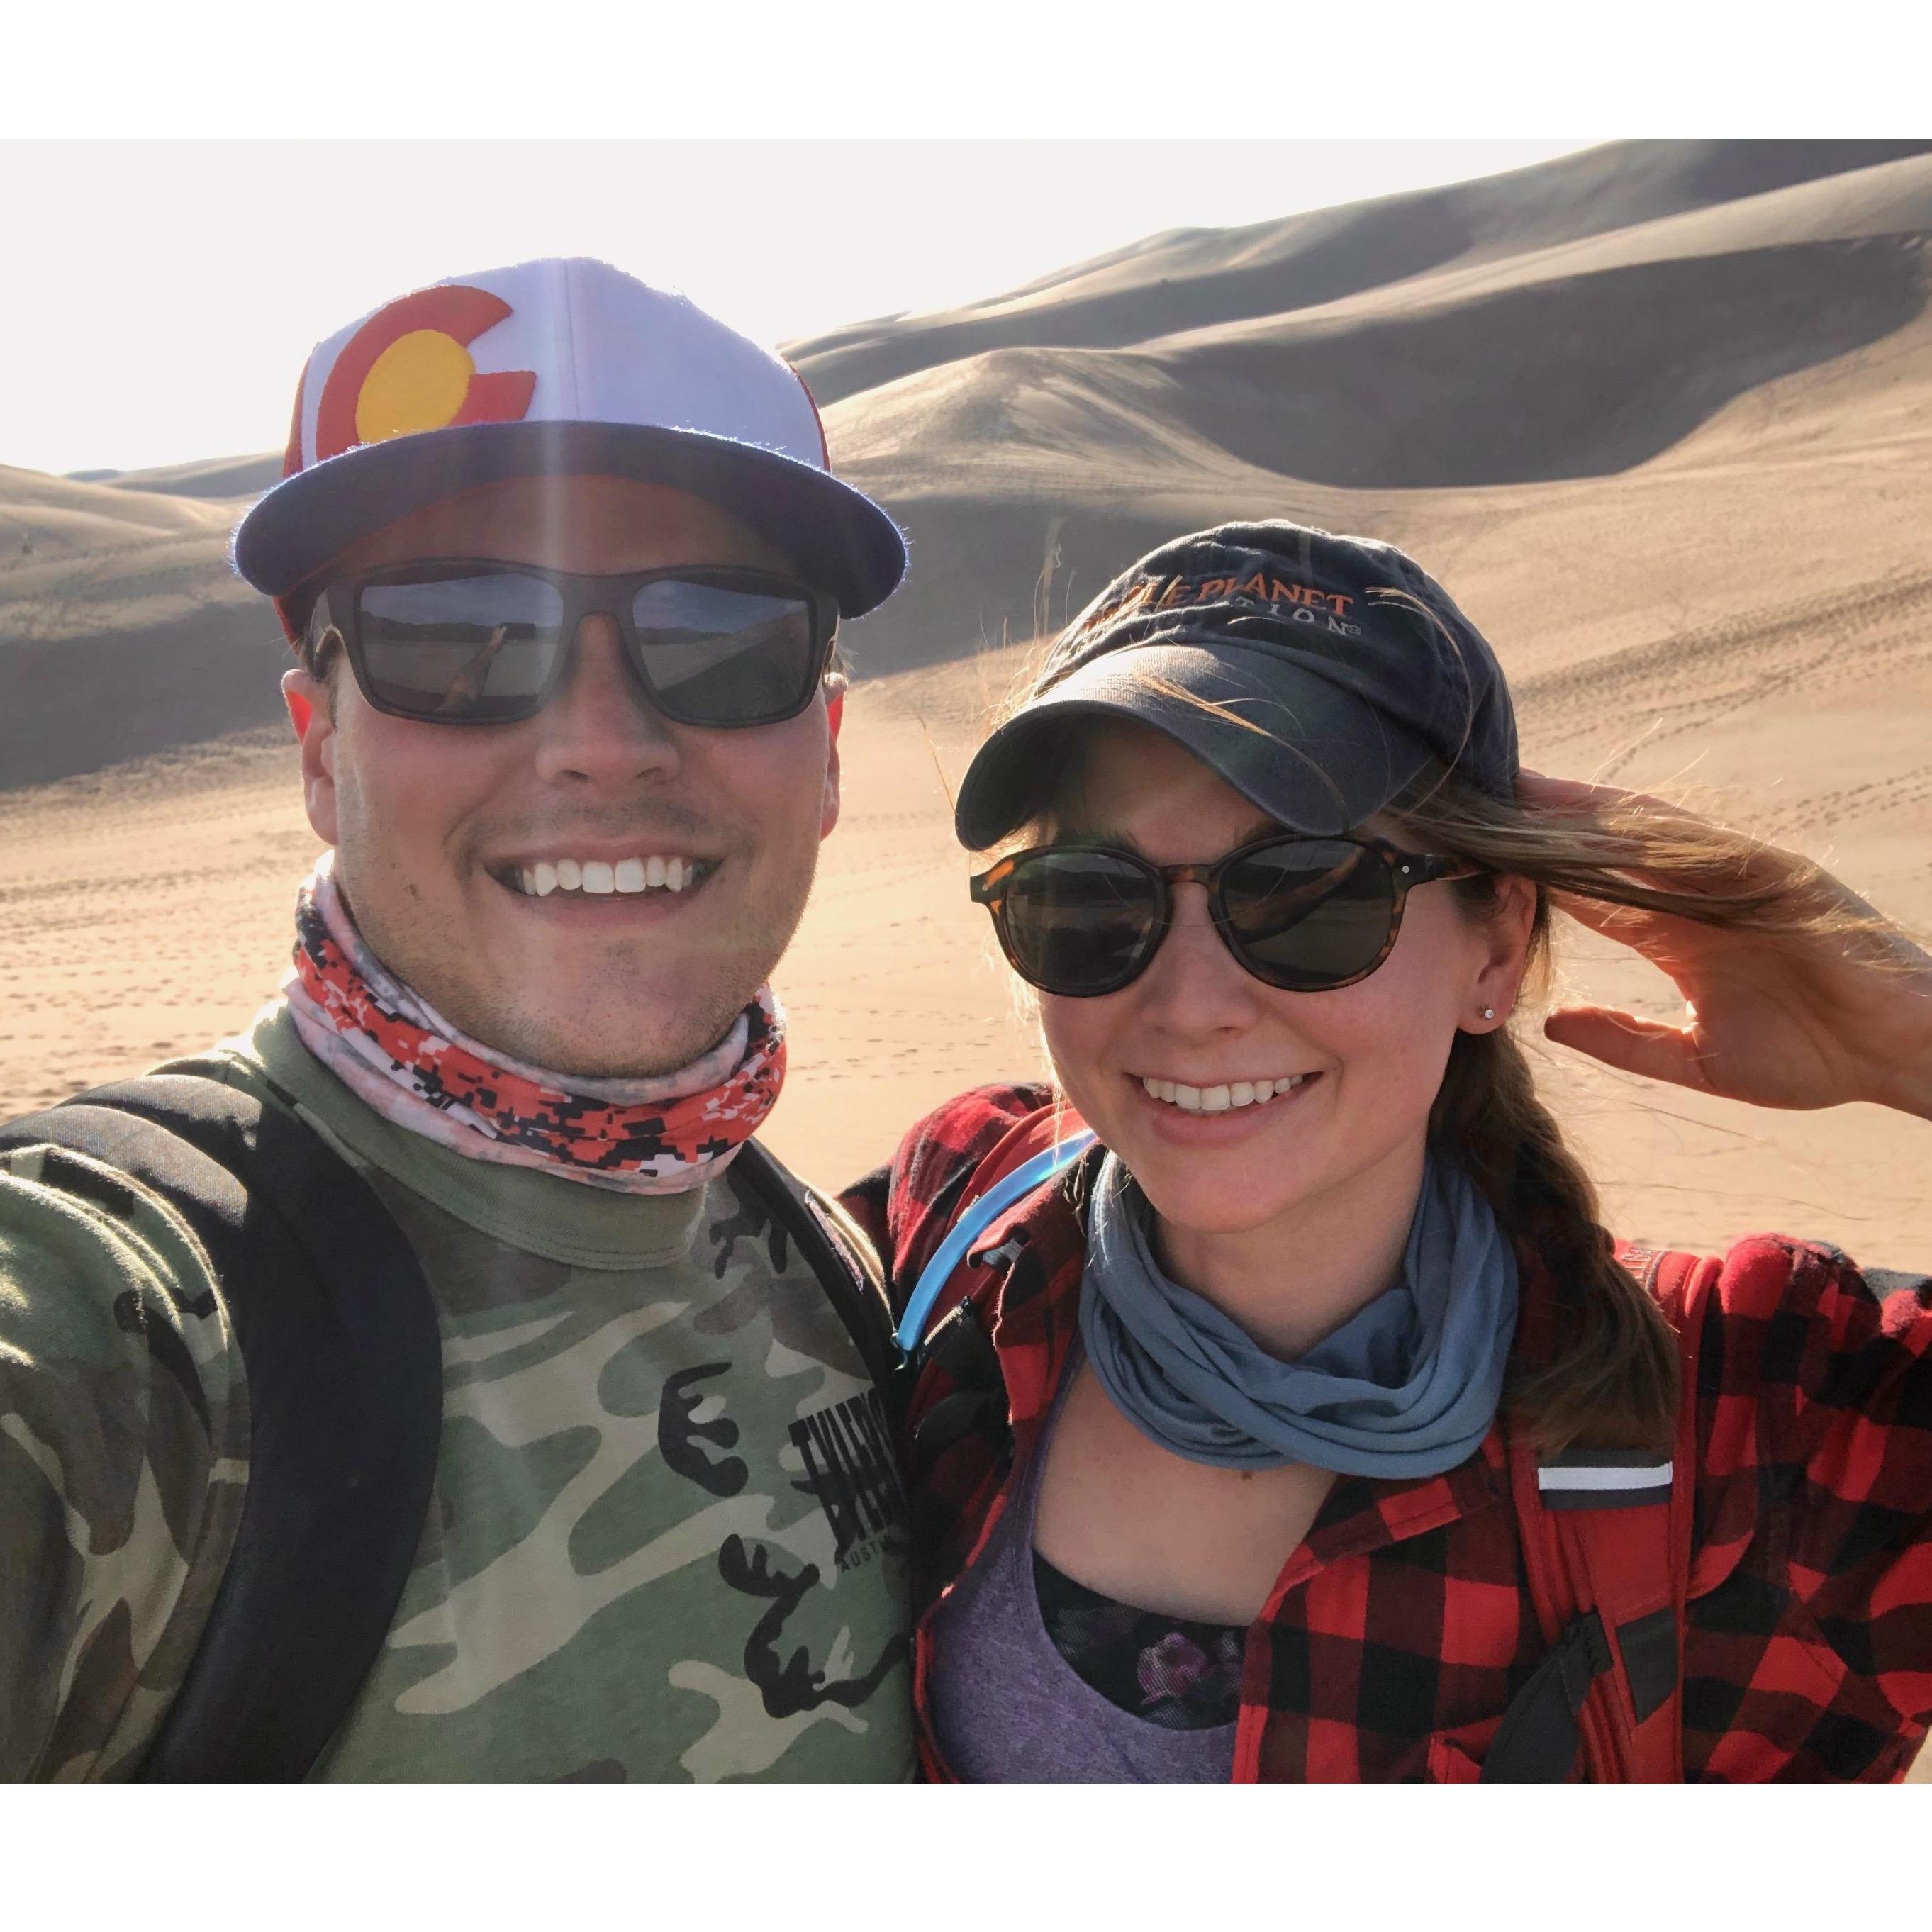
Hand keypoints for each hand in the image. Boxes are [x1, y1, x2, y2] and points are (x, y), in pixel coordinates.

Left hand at [1517, 771, 1931, 1120]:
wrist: (1900, 1055)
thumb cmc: (1814, 1056)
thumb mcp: (1696, 1059)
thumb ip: (1625, 1039)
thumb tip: (1553, 1022)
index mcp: (1674, 933)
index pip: (1587, 890)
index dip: (1531, 872)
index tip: (1474, 854)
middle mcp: (1697, 897)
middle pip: (1606, 848)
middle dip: (1547, 825)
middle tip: (1479, 798)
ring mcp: (1738, 882)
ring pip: (1650, 835)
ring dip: (1590, 811)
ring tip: (1528, 790)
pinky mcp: (1781, 879)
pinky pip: (1712, 849)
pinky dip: (1662, 834)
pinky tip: (1609, 819)